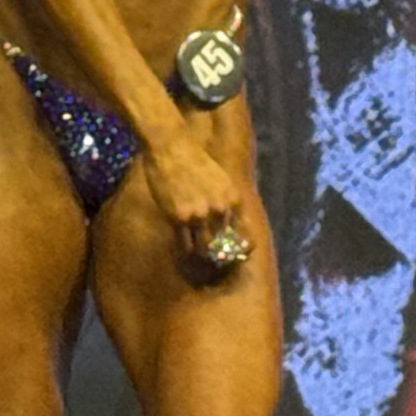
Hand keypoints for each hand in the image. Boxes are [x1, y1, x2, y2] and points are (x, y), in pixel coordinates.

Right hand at [143, 132, 252, 280]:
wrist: (172, 147)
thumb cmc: (195, 161)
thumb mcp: (222, 180)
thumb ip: (228, 201)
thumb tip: (230, 223)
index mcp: (234, 200)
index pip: (242, 236)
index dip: (239, 253)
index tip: (233, 260)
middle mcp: (220, 209)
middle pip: (224, 247)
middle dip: (219, 261)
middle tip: (212, 269)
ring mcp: (200, 214)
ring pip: (204, 250)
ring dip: (201, 261)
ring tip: (196, 266)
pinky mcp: (179, 217)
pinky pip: (184, 244)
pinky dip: (184, 254)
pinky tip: (182, 256)